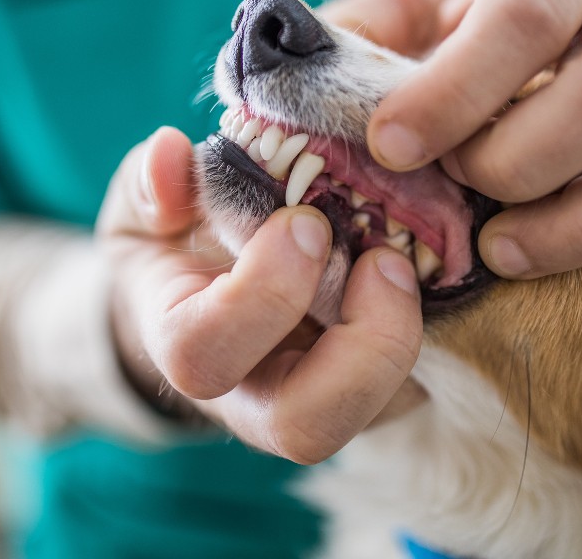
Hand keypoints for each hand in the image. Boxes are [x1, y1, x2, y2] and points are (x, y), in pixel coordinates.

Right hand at [96, 127, 423, 462]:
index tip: (305, 221)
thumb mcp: (147, 207)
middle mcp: (252, 396)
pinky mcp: (370, 392)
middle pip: (304, 428)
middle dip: (358, 345)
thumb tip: (170, 153)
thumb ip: (150, 183)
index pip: (205, 354)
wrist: (205, 294)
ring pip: (372, 417)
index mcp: (187, 345)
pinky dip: (434, 332)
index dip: (261, 294)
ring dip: (403, 339)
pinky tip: (429, 268)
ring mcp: (315, 401)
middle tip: (382, 259)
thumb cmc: (176, 246)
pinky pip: (413, 388)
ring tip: (404, 262)